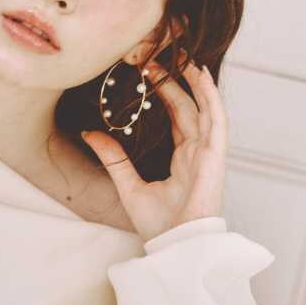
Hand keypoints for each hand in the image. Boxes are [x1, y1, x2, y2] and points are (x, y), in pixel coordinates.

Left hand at [81, 60, 226, 244]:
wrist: (174, 245)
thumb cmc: (157, 225)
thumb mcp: (127, 185)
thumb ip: (113, 158)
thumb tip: (89, 133)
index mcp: (182, 160)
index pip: (177, 118)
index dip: (165, 95)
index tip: (148, 74)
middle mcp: (198, 154)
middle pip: (189, 109)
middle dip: (177, 83)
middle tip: (159, 59)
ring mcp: (208, 154)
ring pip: (205, 109)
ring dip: (196, 83)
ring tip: (185, 59)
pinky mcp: (215, 158)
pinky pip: (216, 121)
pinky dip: (211, 98)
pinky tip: (202, 78)